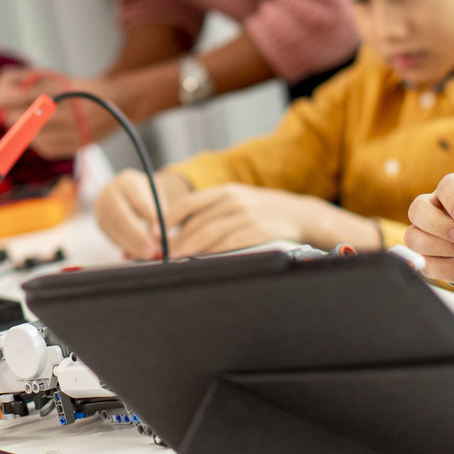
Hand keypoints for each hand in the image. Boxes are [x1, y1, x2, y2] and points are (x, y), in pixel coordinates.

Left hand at [0, 67, 120, 159]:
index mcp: (62, 87)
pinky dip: (38, 141)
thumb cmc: (78, 88)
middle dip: (11, 116)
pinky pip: (46, 148)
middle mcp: (69, 109)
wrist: (118, 101)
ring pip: (32, 137)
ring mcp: (75, 130)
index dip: (2, 98)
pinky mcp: (77, 146)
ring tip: (25, 123)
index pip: (21, 95)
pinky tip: (40, 133)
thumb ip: (21, 83)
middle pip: (23, 118)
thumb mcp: (53, 77)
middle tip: (8, 113)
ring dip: (22, 131)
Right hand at [95, 169, 192, 258]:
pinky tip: (135, 253)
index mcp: (128, 181)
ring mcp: (100, 205)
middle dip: (137, 236)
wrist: (130, 194)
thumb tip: (161, 238)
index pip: (139, 200)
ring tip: (146, 255)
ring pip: (114, 227)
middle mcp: (110, 190)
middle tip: (151, 251)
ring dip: (130, 244)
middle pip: (121, 215)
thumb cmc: (147, 197)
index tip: (160, 234)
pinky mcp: (99, 220)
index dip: (150, 218)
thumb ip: (160, 215)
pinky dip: (124, 246)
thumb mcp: (157, 200)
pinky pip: (110, 236)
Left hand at [164, 184, 368, 257]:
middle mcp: (233, 201)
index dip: (168, 220)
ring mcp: (245, 216)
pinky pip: (228, 244)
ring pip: (209, 234)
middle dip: (176, 240)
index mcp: (224, 192)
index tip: (154, 233)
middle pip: (196, 222)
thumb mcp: (237, 201)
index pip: (188, 204)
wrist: (300, 214)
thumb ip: (211, 211)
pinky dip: (212, 253)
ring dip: (189, 249)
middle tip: (161, 254)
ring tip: (175, 260)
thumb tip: (180, 231)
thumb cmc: (262, 211)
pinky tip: (201, 261)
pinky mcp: (257, 232)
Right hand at [404, 174, 453, 282]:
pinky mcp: (424, 255)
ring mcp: (424, 231)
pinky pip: (422, 261)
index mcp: (453, 189)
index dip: (452, 200)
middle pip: (418, 210)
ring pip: (413, 237)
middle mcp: (432, 206)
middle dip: (439, 226)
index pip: (446, 186)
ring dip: (438, 248)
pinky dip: (441, 267)